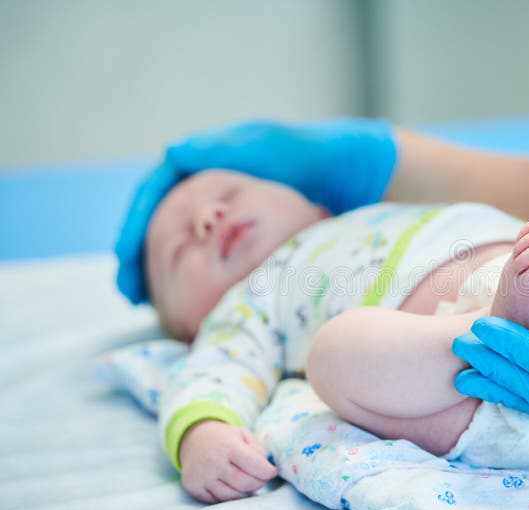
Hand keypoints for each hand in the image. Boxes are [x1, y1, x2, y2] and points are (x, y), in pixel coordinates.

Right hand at [115, 118, 396, 304]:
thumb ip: (226, 147)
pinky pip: (216, 258)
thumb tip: (173, 151)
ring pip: (187, 242)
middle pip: (164, 221)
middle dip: (142, 254)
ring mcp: (235, 214)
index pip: (160, 190)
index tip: (123, 254)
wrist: (362, 177)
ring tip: (149, 301)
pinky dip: (200, 277)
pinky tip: (191, 299)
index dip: (137, 220)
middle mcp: (218, 189)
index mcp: (212, 161)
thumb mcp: (271, 146)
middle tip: (129, 289)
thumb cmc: (317, 154)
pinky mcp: (255, 236)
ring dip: (164, 270)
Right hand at [179, 420, 276, 502]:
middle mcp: (213, 461)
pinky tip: (233, 486)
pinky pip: (218, 500)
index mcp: (228, 445)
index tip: (272, 472)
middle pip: (246, 483)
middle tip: (262, 478)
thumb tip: (267, 469)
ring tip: (249, 482)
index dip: (268, 472)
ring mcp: (202, 476)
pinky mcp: (194, 487)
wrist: (193, 439)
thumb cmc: (224, 437)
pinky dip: (230, 496)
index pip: (255, 465)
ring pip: (233, 495)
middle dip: (259, 483)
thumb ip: (258, 450)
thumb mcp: (243, 434)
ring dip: (246, 492)